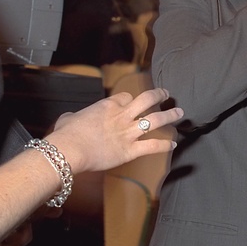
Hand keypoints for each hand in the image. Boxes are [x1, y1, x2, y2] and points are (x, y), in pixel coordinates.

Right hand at [50, 87, 182, 175]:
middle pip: (146, 100)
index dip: (131, 99)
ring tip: (179, 113)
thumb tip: (71, 119)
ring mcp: (128, 133)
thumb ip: (75, 117)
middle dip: (159, 95)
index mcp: (108, 106)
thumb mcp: (68, 118)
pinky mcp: (130, 150)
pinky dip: (164, 145)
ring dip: (169, 116)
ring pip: (155, 120)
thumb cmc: (67, 134)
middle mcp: (122, 116)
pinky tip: (174, 145)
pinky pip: (152, 146)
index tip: (133, 102)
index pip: (126, 97)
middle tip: (166, 94)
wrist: (70, 149)